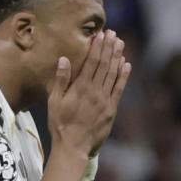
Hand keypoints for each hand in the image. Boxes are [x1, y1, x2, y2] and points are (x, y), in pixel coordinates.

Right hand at [49, 30, 130, 157]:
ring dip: (117, 57)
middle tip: (113, 34)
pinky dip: (123, 76)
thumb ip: (60, 80)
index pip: (91, 62)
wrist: (73, 147)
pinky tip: (126, 65)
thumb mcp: (54, 102)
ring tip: (120, 44)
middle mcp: (95, 91)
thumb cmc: (60, 124)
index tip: (101, 35)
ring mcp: (105, 100)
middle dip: (109, 48)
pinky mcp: (111, 110)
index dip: (97, 47)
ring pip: (113, 74)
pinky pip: (119, 89)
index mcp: (80, 88)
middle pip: (104, 65)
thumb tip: (64, 59)